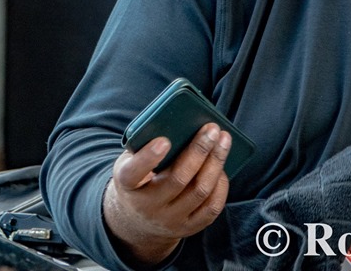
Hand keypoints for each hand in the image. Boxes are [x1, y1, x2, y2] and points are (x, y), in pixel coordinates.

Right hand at [103, 123, 231, 265]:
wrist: (138, 220)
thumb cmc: (139, 178)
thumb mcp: (130, 162)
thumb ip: (146, 146)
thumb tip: (180, 123)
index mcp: (127, 184)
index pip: (133, 173)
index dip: (148, 157)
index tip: (164, 140)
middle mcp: (147, 206)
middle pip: (178, 179)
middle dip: (199, 151)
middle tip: (212, 129)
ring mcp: (169, 220)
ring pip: (199, 191)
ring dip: (216, 163)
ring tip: (224, 141)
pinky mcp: (188, 228)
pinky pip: (212, 208)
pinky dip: (221, 184)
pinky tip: (222, 166)